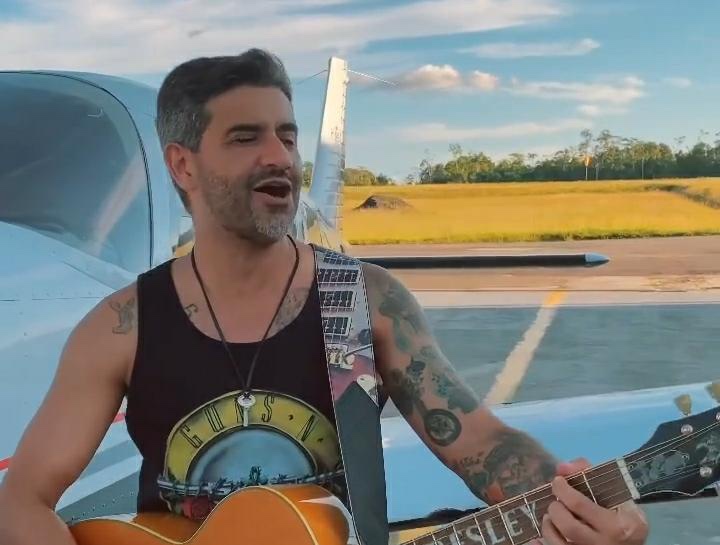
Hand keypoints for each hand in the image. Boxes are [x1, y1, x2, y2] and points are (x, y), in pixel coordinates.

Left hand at [533, 458, 648, 544]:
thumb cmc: (624, 518)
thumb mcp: (618, 496)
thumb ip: (590, 474)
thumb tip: (562, 467)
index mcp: (617, 525)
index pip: (579, 504)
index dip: (562, 489)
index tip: (558, 481)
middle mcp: (605, 543)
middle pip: (567, 525)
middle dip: (555, 510)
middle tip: (555, 504)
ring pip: (558, 543)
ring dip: (548, 527)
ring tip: (551, 519)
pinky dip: (541, 544)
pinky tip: (538, 538)